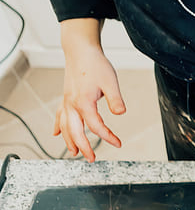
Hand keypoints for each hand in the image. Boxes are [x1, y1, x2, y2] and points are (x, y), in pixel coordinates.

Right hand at [54, 19, 124, 160]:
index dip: (107, 137)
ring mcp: (67, 101)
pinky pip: (59, 116)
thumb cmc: (96, 65)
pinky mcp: (66, 97)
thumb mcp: (111, 82)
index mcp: (84, 102)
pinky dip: (58, 126)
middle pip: (75, 131)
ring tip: (74, 153)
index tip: (118, 143)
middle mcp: (72, 104)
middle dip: (83, 147)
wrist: (81, 51)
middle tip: (91, 158)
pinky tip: (57, 134)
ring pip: (64, 126)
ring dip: (69, 140)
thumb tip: (121, 113)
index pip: (95, 126)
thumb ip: (115, 99)